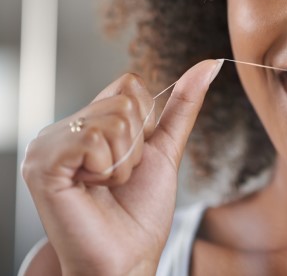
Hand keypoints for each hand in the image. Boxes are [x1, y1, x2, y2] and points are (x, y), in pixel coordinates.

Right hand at [22, 59, 222, 275]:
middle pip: (124, 100)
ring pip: (114, 118)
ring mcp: (46, 146)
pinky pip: (94, 139)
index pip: (129, 84)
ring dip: (124, 160)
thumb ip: (183, 106)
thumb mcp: (165, 149)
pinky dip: (107, 168)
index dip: (145, 123)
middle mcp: (61, 130)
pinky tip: (91, 190)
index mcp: (85, 124)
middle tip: (117, 178)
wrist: (128, 258)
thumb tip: (209, 65)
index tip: (132, 158)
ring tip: (105, 186)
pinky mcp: (42, 165)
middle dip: (137, 144)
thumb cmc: (140, 212)